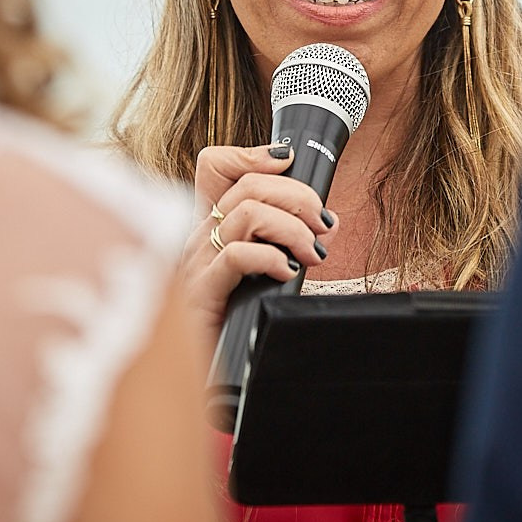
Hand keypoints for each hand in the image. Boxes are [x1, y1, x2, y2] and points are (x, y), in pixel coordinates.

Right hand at [179, 143, 336, 341]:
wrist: (210, 367)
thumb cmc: (234, 318)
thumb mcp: (259, 270)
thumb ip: (282, 240)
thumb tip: (325, 221)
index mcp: (209, 226)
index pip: (214, 166)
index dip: (254, 155)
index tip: (288, 163)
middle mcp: (198, 236)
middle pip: (248, 185)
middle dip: (297, 197)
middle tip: (321, 225)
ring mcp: (196, 263)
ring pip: (248, 214)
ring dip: (293, 230)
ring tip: (311, 254)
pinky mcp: (201, 292)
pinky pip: (238, 256)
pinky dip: (272, 258)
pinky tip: (287, 273)